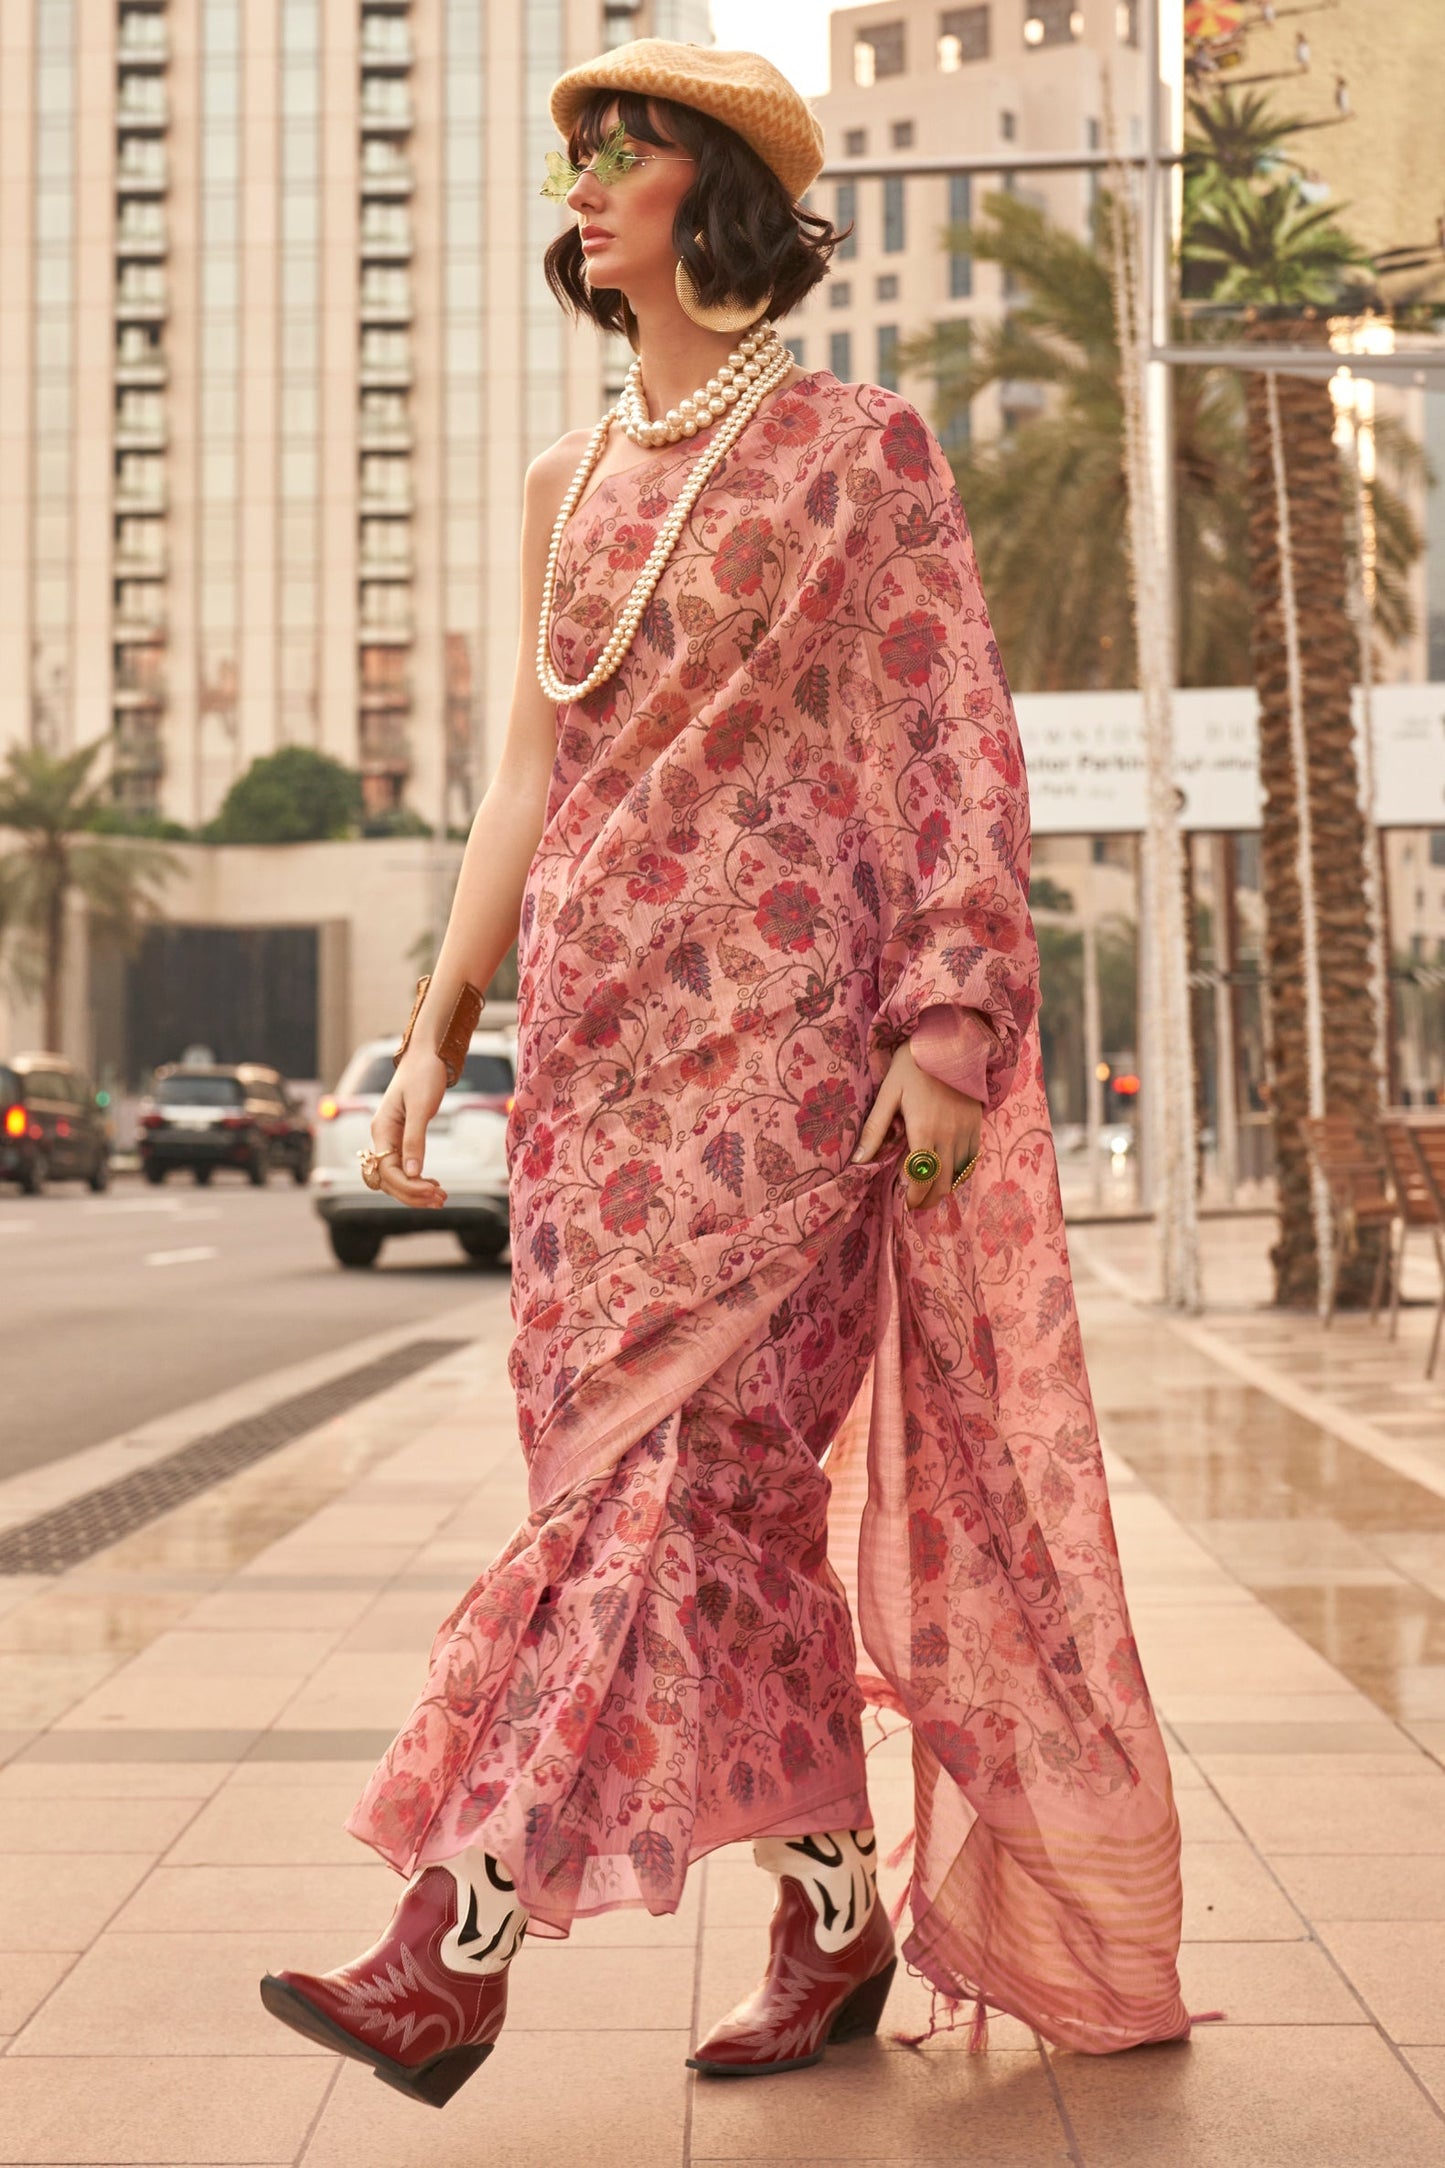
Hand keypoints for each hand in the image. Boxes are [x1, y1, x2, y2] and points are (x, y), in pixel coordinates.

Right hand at [366, 1050, 448, 1208]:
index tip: (434, 1190)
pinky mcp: (403, 1135)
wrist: (428, 1054)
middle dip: (412, 1193)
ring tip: (440, 1197)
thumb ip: (415, 1140)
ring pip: (396, 1175)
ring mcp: (391, 1137)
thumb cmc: (424, 1074)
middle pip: (389, 1179)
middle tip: (441, 1199)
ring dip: (415, 1190)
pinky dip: (417, 1178)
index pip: (387, 1171)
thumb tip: (413, 1172)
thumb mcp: (421, 1107)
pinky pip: (404, 1165)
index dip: (409, 1186)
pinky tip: (433, 1183)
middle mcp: (382, 1136)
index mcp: (381, 1129)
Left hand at [850, 1040, 982, 1211]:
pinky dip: (959, 1172)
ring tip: (929, 1191)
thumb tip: (859, 1160)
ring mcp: (966, 1131)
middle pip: (942, 1184)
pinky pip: (972, 1159)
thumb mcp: (887, 1095)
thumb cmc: (911, 1067)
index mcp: (924, 1131)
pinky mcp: (977, 1125)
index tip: (904, 1203)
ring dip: (944, 1188)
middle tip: (915, 1204)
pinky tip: (946, 1172)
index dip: (914, 1197)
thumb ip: (875, 1130)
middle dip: (928, 1200)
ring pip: (959, 1175)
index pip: (921, 1179)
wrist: (947, 1042)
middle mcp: (949, 1136)